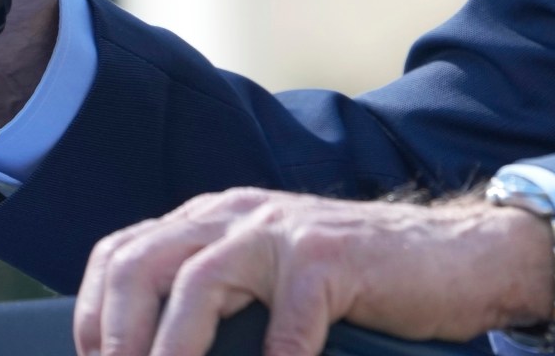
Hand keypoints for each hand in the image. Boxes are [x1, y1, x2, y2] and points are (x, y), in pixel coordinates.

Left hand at [73, 188, 554, 355]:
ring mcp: (285, 231)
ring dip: (172, 352)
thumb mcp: (273, 278)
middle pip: (140, 264)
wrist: (462, 256)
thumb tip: (154, 349)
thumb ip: (222, 299)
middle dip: (115, 337)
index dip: (92, 318)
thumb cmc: (361, 284)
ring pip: (197, 286)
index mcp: (216, 219)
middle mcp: (239, 214)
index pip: (122, 253)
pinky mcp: (331, 257)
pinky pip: (285, 323)